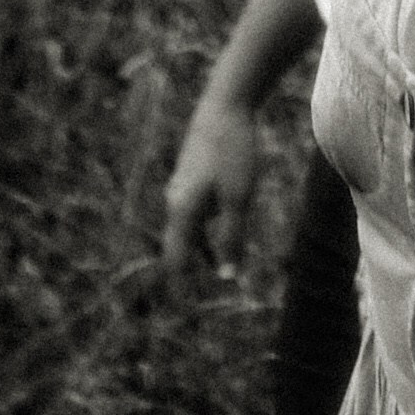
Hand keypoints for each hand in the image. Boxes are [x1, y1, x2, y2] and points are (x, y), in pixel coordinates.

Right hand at [161, 96, 261, 282]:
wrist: (225, 103)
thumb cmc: (233, 151)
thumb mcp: (238, 198)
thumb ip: (232, 238)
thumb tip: (228, 276)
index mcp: (183, 210)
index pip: (175, 259)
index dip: (180, 286)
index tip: (185, 310)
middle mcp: (175, 200)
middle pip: (178, 245)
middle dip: (188, 270)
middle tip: (196, 295)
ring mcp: (181, 185)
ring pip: (187, 225)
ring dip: (199, 247)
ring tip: (213, 264)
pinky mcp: (191, 173)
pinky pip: (194, 209)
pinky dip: (204, 225)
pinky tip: (219, 224)